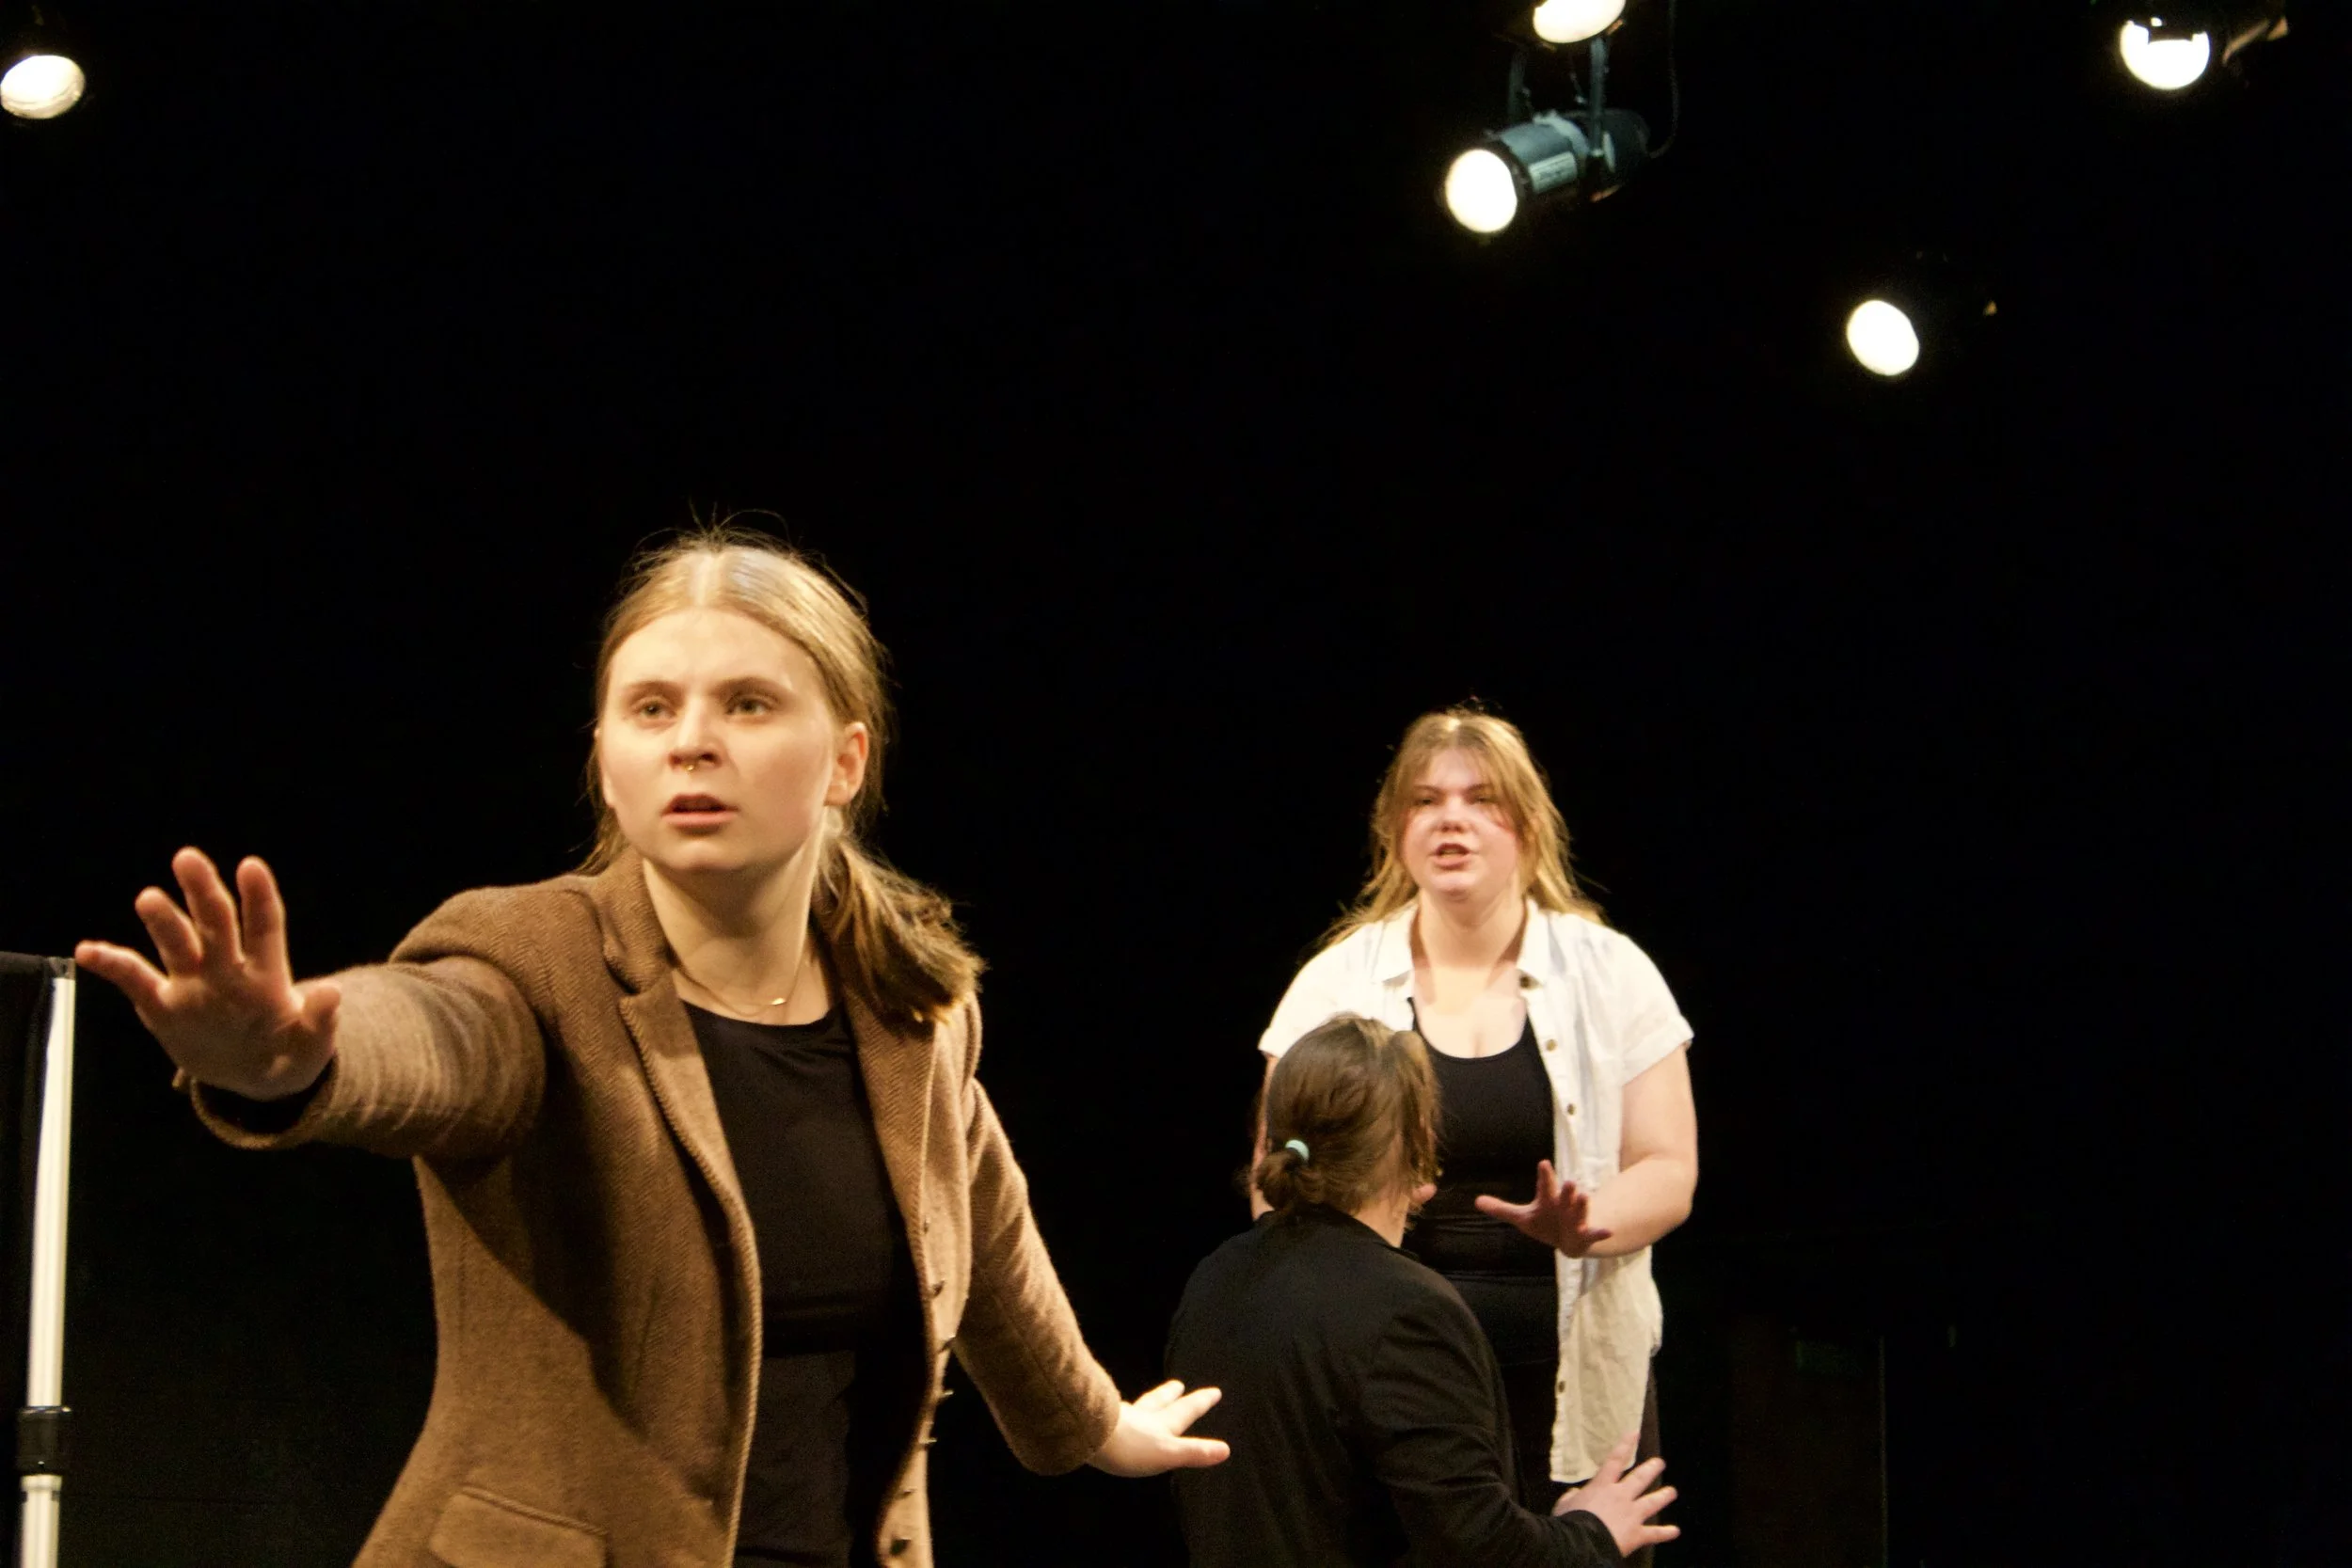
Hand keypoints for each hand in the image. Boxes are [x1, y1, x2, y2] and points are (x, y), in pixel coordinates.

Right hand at [74, 848, 339, 1101]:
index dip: (259, 897)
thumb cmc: (289, 1055)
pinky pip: (135, 981)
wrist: (253, 1079)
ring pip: (177, 943)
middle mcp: (227, 970)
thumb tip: (333, 992)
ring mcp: (193, 985)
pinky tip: (87, 950)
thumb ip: (319, 1022)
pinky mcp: (164, 1007)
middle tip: (187, 858)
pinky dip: (113, 965)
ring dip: (163, 921)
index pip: (265, 927)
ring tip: (149, 898)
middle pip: (215, 922)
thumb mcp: (311, 1047)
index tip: (251, 865)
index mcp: (267, 975)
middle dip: (203, 891)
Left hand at [1087, 1380, 1230, 1475]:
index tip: (1215, 1391)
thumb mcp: (1168, 1453)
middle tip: (1178, 1384)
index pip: (1185, 1411)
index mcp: (1161, 1424)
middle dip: (1170, 1395)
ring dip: (1145, 1403)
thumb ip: (1195, 1452)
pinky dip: (1119, 1412)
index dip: (1200, 1403)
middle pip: (1158, 1402)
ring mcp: (1119, 1418)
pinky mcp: (1099, 1422)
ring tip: (1148, 1400)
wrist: (1090, 1436)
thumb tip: (1226, 1449)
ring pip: (1136, 1407)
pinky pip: (1113, 1414)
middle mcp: (1141, 1417)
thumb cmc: (1131, 1447)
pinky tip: (1115, 1415)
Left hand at [1474, 1159, 1613, 1256]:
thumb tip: (1476, 1201)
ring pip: (1580, 1209)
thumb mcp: (1522, 1218)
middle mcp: (1564, 1205)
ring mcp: (1576, 1218)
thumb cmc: (1545, 1223)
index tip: (1543, 1163)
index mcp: (1548, 1199)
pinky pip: (1595, 1232)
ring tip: (1585, 1195)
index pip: (1545, 1185)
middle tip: (1569, 1181)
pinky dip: (1601, 1232)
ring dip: (1582, 1203)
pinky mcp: (1586, 1233)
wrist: (1567, 1239)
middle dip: (1567, 1189)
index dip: (1544, 1175)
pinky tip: (1609, 1231)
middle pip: (1564, 1195)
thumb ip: (1502, 1209)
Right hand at [1552, 1430, 1677, 1556]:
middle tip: (1660, 1462)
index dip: (1625, 1445)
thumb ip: (1572, 1497)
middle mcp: (1621, 1496)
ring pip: (1651, 1502)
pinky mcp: (1637, 1534)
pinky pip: (1654, 1533)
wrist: (1583, 1542)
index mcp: (1602, 1486)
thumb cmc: (1571, 1520)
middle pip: (1639, 1479)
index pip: (1615, 1460)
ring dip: (1663, 1496)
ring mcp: (1632, 1515)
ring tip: (1672, 1492)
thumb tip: (1575, 1494)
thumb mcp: (1565, 1504)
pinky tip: (1675, 1531)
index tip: (1634, 1433)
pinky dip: (1665, 1533)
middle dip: (1650, 1469)